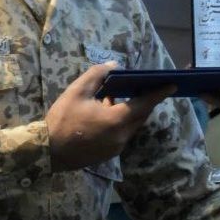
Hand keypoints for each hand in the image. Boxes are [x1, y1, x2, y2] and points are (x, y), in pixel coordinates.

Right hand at [46, 61, 174, 170]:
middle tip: (144, 86)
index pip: (144, 104)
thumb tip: (114, 66)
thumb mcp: (77, 91)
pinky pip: (122, 134)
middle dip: (144, 101)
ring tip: (120, 96)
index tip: (173, 85)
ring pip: (131, 125)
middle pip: (140, 116)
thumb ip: (97, 75)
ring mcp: (116, 147)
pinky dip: (121, 121)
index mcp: (116, 120)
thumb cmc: (62, 119)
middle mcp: (121, 136)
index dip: (158, 93)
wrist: (47, 151)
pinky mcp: (110, 154)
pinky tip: (107, 112)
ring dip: (130, 111)